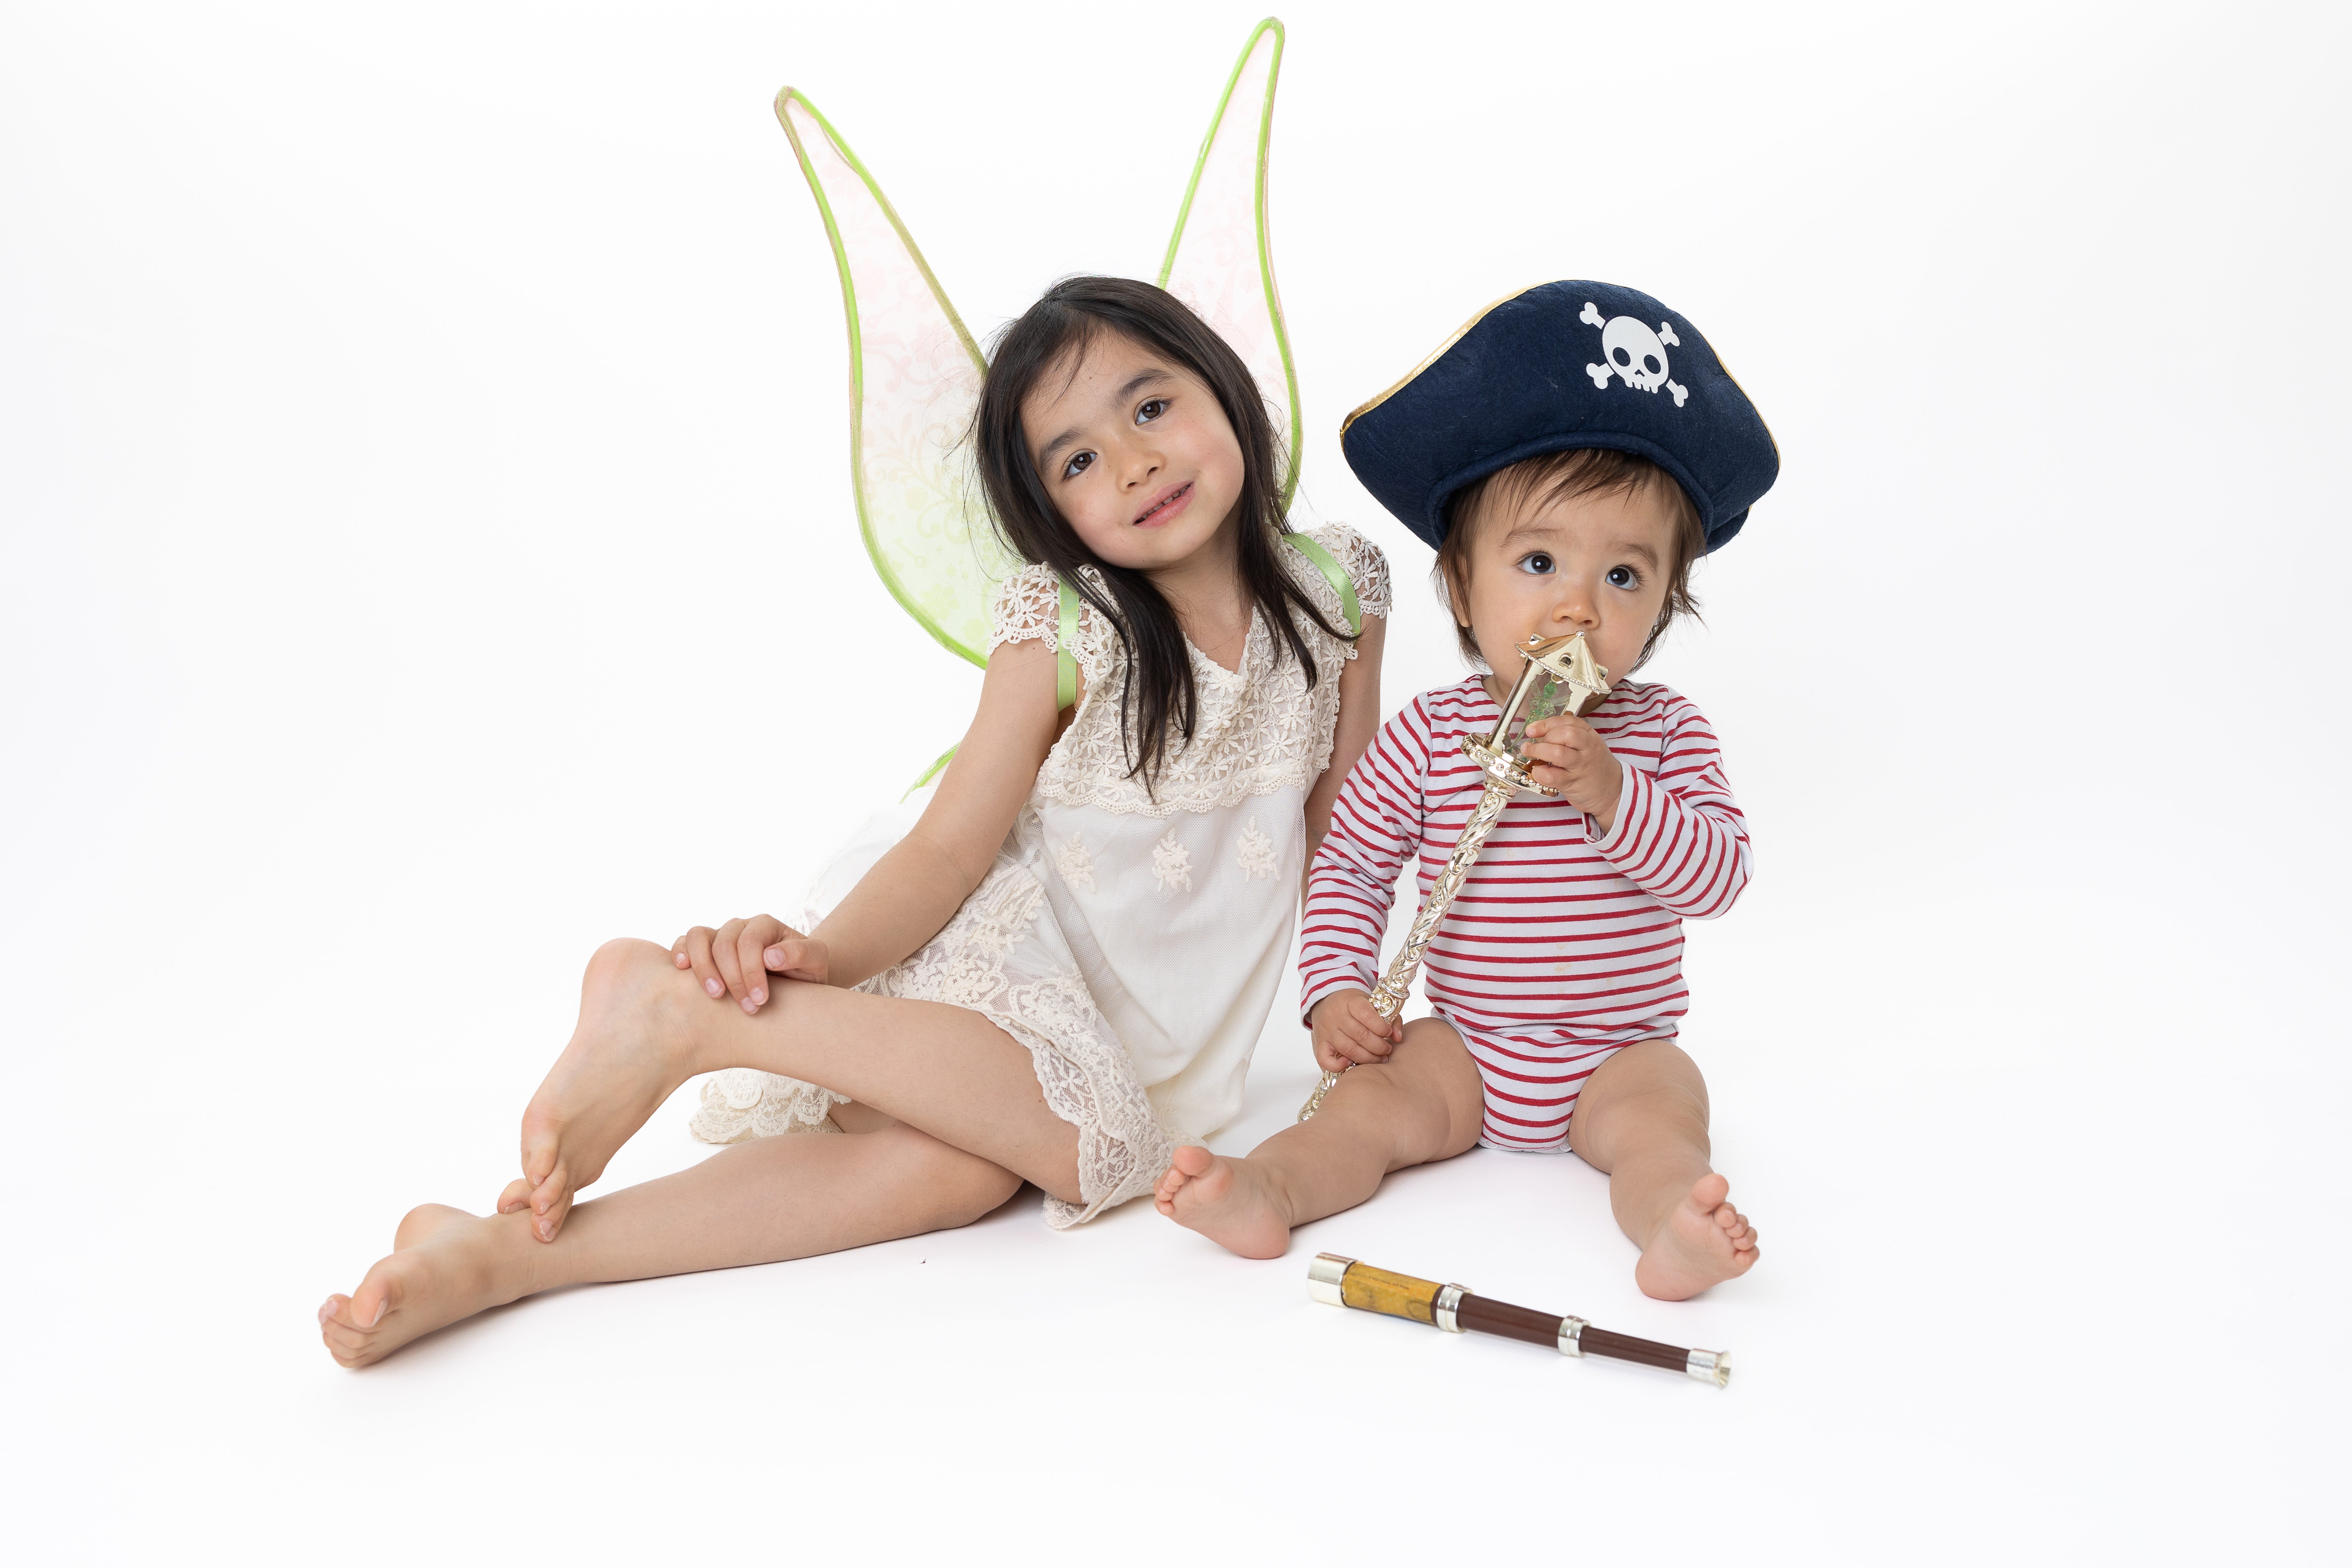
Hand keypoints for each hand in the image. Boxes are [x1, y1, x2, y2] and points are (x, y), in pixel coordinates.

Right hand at [671, 915, 829, 1013]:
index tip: (760, 1000)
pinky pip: (685, 942)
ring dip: (703, 968)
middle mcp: (740, 926)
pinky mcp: (704, 948)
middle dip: (733, 978)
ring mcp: (720, 935)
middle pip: (724, 943)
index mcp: (766, 925)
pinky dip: (680, 953)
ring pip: (698, 937)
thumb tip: (772, 957)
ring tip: (715, 996)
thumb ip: (802, 953)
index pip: (750, 941)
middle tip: (746, 1008)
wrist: (794, 980)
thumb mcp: (816, 962)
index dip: (751, 971)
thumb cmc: (805, 971)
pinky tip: (682, 971)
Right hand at [1310, 988, 1403, 1071]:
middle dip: (1379, 1047)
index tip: (1389, 1033)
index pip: (1367, 1015)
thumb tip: (1398, 1038)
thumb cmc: (1354, 1005)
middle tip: (1387, 1050)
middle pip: (1360, 1035)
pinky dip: (1337, 1065)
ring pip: (1348, 1049)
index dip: (1381, 1027)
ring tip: (1378, 1058)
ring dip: (1367, 1058)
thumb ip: (1391, 1018)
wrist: (1327, 1001)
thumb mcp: (1373, 1003)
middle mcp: (1337, 1015)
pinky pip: (1325, 1058)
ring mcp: (1328, 1030)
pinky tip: (1350, 1063)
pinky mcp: (1321, 1043)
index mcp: (1351, 1001)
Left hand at [1522, 714, 1624, 830]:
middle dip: (1545, 736)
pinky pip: (1552, 776)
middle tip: (1535, 744)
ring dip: (1538, 751)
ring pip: (1558, 753)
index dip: (1545, 724)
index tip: (1532, 729)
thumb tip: (1538, 733)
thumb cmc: (1594, 766)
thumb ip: (1566, 736)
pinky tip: (1538, 771)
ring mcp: (1580, 766)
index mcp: (1589, 735)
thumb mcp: (1587, 745)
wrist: (1613, 790)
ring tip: (1530, 753)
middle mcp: (1587, 748)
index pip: (1567, 721)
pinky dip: (1540, 772)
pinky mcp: (1573, 783)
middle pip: (1565, 733)